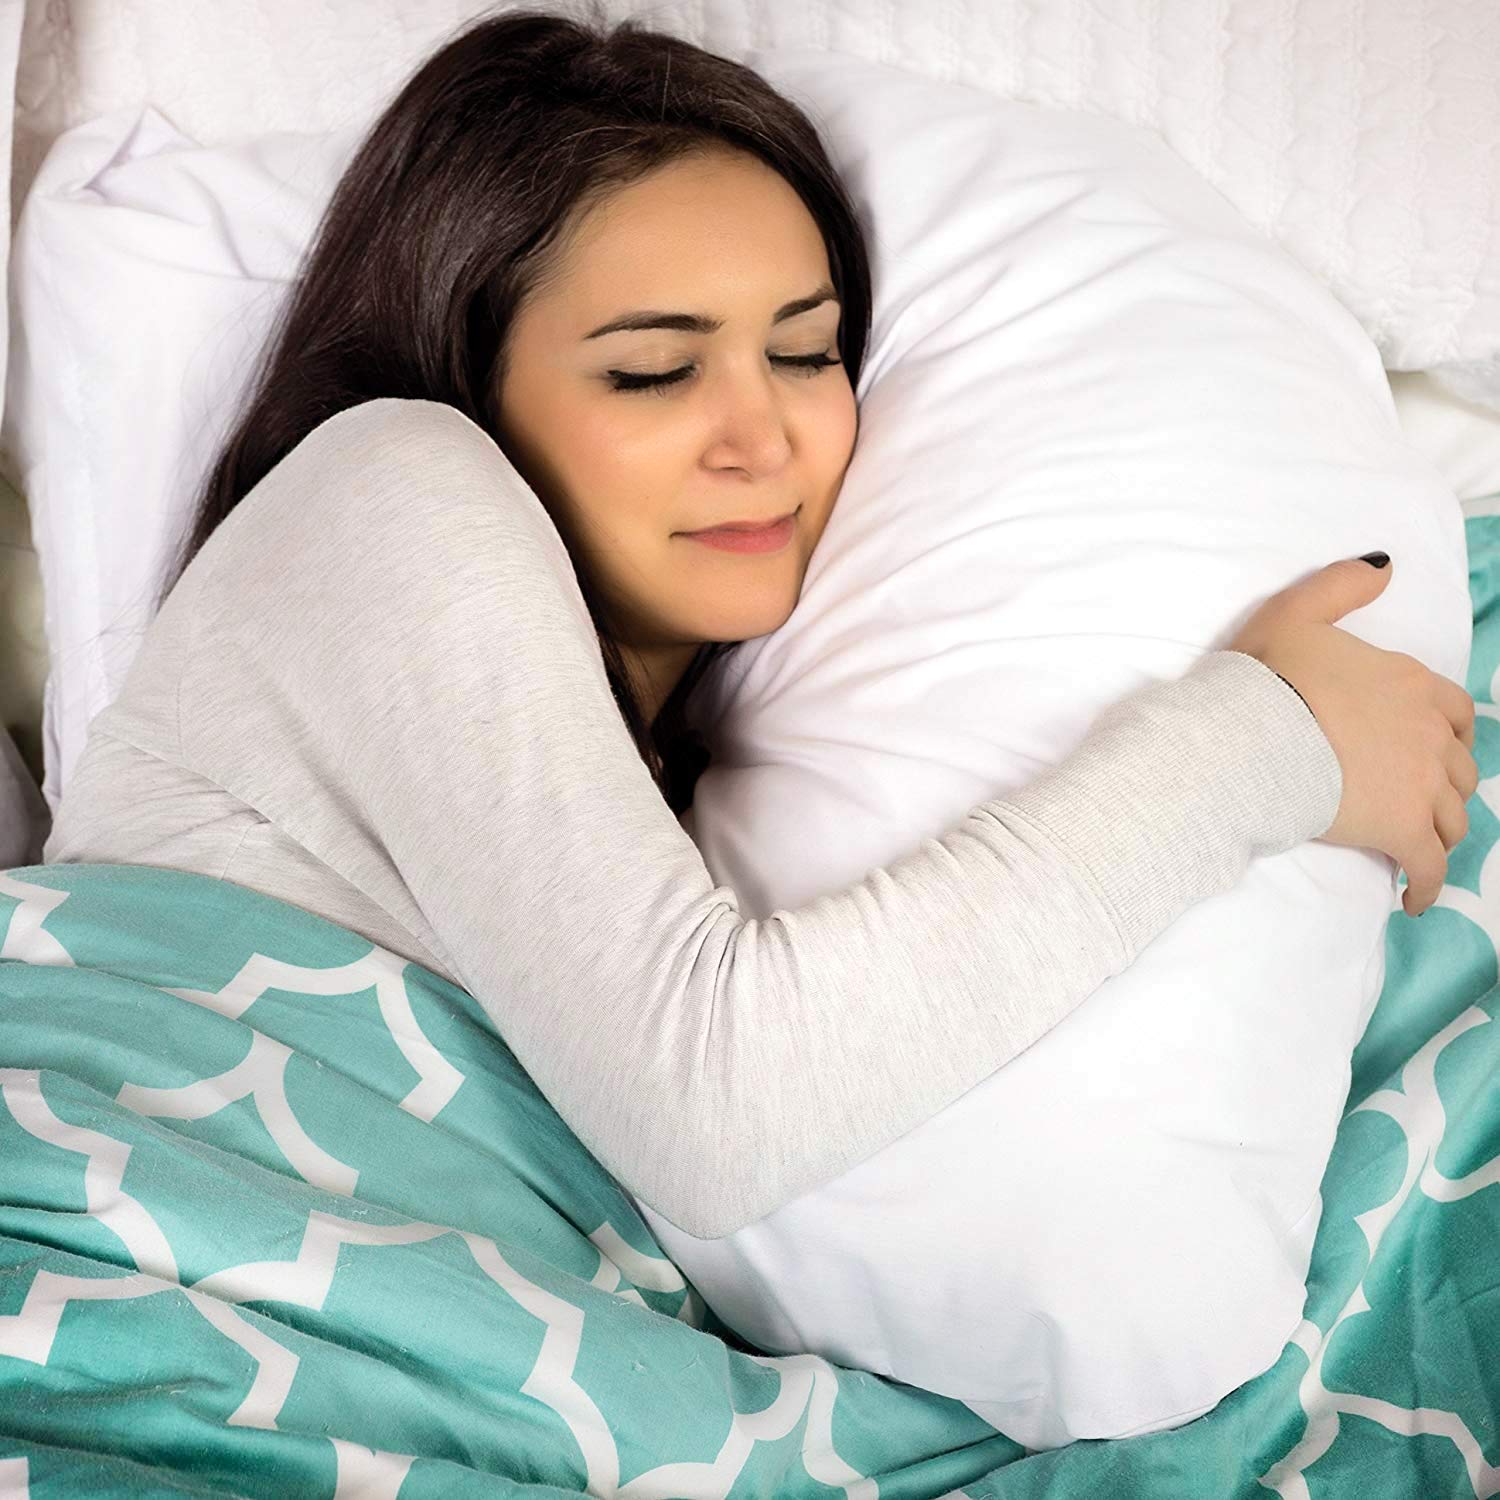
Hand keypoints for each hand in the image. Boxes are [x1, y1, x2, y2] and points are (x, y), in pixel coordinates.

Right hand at [1227, 555, 1477, 916]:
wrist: (1252, 733)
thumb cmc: (1268, 676)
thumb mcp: (1297, 611)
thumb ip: (1342, 586)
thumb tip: (1386, 566)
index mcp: (1410, 685)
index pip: (1454, 712)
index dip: (1446, 734)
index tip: (1429, 750)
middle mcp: (1429, 735)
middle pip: (1461, 769)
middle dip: (1448, 787)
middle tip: (1420, 803)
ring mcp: (1421, 785)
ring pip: (1453, 817)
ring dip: (1441, 833)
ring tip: (1421, 850)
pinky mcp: (1402, 830)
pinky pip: (1429, 866)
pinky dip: (1427, 885)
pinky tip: (1415, 900)